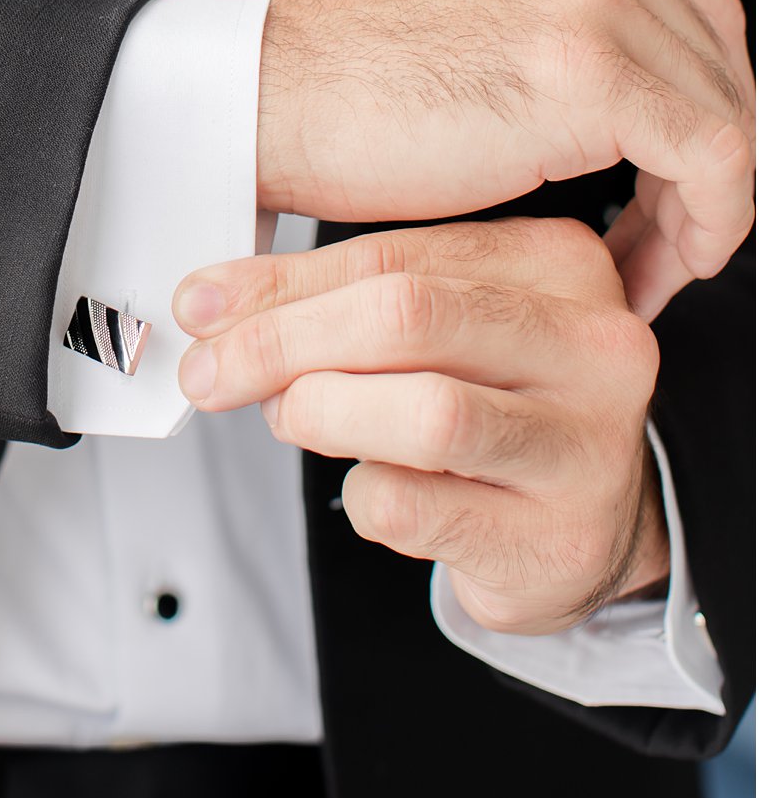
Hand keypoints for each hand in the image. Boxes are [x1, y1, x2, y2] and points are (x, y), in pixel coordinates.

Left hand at [174, 218, 669, 634]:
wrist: (590, 526)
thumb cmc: (499, 404)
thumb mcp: (438, 327)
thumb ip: (340, 299)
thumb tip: (212, 303)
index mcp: (559, 263)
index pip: (395, 258)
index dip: (281, 284)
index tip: (202, 306)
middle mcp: (596, 346)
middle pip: (407, 319)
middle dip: (284, 343)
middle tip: (215, 372)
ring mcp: (589, 447)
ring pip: (425, 415)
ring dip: (323, 416)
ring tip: (294, 420)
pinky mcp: (562, 539)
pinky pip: (417, 509)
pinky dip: (366, 498)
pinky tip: (377, 490)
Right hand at [257, 0, 753, 318]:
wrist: (264, 99)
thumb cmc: (344, 86)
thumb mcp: (474, 21)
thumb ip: (557, 31)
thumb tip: (628, 104)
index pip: (693, 21)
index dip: (699, 119)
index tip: (667, 198)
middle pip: (722, 62)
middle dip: (713, 167)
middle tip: (669, 246)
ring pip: (729, 113)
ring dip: (709, 209)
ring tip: (652, 268)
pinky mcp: (589, 72)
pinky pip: (715, 157)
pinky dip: (707, 225)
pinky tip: (653, 266)